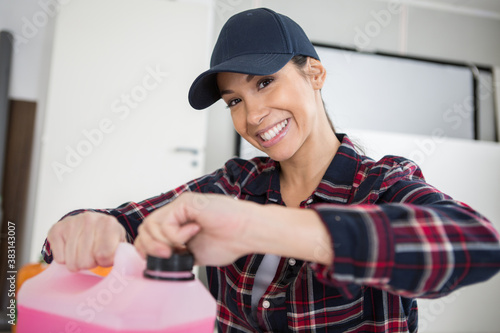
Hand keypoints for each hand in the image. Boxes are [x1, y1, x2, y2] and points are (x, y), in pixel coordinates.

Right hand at [46, 212, 126, 270]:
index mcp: (109, 223)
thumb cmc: (107, 237)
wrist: (91, 222)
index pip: (104, 255)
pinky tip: (71, 249)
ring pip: (72, 262)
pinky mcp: (56, 229)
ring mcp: (72, 223)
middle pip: (86, 262)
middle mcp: (90, 219)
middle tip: (92, 254)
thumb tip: (124, 266)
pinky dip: (65, 259)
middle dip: (90, 263)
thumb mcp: (119, 243)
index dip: (104, 261)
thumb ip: (123, 254)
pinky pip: (59, 259)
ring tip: (83, 252)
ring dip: (78, 262)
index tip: (105, 256)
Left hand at [135, 192, 254, 265]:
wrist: (246, 233)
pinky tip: (194, 232)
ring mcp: (180, 206)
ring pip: (151, 225)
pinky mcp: (185, 202)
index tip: (159, 261)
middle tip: (168, 255)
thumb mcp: (194, 255)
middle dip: (151, 247)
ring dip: (164, 242)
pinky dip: (177, 234)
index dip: (147, 249)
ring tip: (182, 246)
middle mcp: (177, 213)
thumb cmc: (230, 241)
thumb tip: (159, 262)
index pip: (148, 233)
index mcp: (178, 224)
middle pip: (144, 228)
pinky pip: (167, 222)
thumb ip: (176, 255)